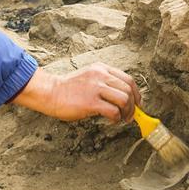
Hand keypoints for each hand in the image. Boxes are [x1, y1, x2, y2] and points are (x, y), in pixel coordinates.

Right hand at [10, 63, 141, 122]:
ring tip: (122, 119)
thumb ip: (104, 82)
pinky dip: (117, 118)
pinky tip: (112, 121)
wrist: (51, 92)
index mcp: (101, 68)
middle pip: (129, 89)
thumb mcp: (89, 77)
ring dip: (127, 112)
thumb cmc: (68, 89)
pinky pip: (113, 111)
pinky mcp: (91, 102)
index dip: (136, 93)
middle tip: (130, 115)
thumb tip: (123, 97)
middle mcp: (100, 75)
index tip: (137, 103)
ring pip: (124, 99)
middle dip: (134, 105)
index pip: (128, 79)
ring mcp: (95, 88)